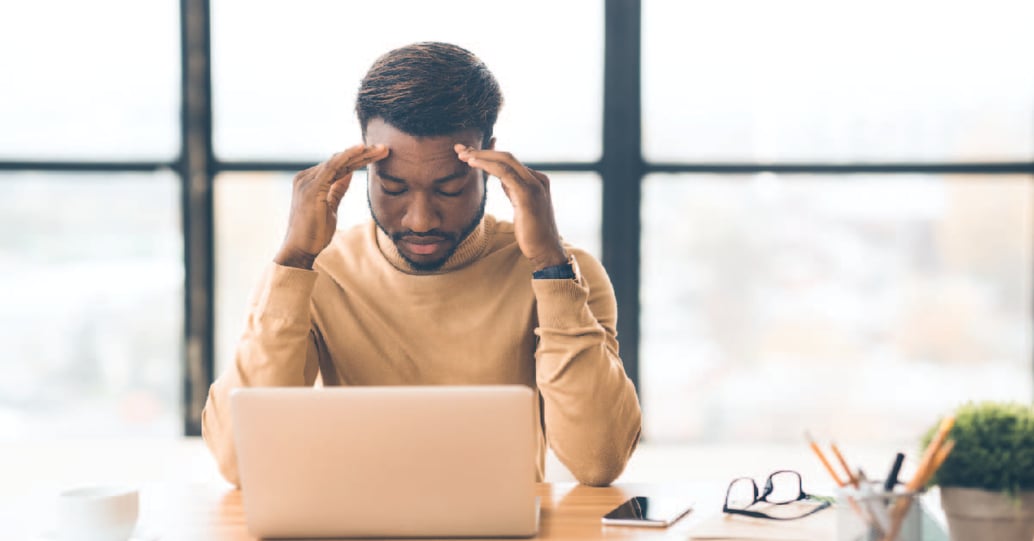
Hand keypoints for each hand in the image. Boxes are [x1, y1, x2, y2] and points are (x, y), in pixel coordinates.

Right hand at [275, 144, 389, 268]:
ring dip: (361, 154)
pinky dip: (347, 156)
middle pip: (340, 161)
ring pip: (339, 161)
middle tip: (384, 148)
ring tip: (381, 149)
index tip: (379, 155)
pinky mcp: (311, 187)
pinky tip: (361, 149)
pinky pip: (332, 167)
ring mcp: (307, 181)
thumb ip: (337, 189)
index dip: (359, 159)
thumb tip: (349, 174)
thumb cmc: (314, 232)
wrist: (300, 249)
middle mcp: (306, 177)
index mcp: (311, 181)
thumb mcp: (330, 207)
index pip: (338, 166)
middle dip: (363, 154)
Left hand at [454, 145, 566, 269]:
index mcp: (536, 180)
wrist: (546, 251)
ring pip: (505, 161)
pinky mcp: (528, 195)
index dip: (488, 155)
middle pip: (506, 157)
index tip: (468, 154)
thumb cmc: (532, 232)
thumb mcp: (521, 205)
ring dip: (481, 156)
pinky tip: (473, 164)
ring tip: (463, 155)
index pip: (509, 161)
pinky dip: (487, 165)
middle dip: (481, 151)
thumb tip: (500, 178)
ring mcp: (534, 185)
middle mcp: (537, 179)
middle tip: (460, 150)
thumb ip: (513, 189)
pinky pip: (505, 173)